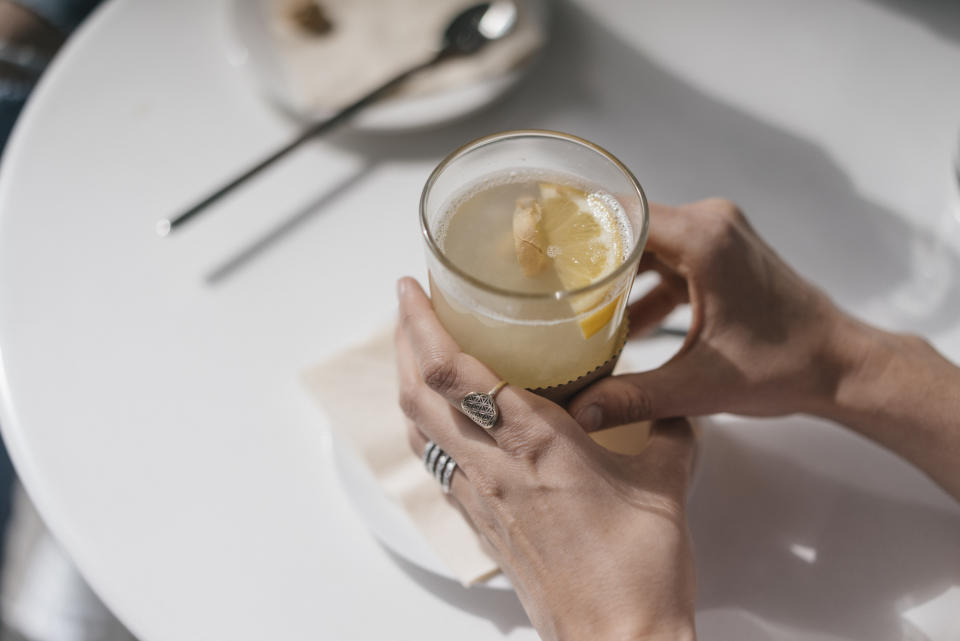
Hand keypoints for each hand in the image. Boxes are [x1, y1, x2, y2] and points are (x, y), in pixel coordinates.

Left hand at [396, 278, 695, 640]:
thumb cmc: (637, 570)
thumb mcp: (665, 484)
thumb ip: (664, 431)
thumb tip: (670, 409)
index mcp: (534, 442)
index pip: (454, 371)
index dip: (421, 323)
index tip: (410, 287)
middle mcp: (492, 466)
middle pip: (419, 391)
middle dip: (404, 340)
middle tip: (409, 305)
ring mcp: (479, 497)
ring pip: (420, 426)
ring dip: (409, 381)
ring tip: (417, 351)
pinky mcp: (480, 524)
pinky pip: (437, 460)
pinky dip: (427, 423)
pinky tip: (444, 417)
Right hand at [569, 198, 855, 430]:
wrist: (840, 366)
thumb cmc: (783, 368)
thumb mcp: (699, 386)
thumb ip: (633, 397)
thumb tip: (576, 415)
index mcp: (704, 239)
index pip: (620, 212)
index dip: (574, 225)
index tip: (534, 245)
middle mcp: (711, 223)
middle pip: (628, 224)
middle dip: (585, 254)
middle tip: (541, 281)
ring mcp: (719, 235)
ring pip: (645, 243)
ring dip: (613, 274)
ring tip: (571, 306)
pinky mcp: (722, 253)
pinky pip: (666, 259)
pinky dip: (641, 286)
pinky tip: (617, 325)